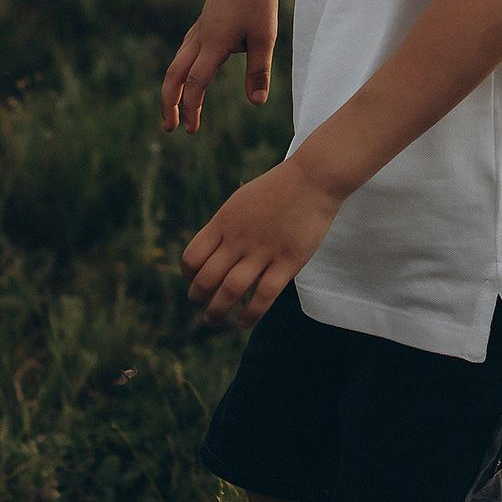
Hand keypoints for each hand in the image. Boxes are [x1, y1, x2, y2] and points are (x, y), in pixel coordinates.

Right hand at [161, 0, 280, 130]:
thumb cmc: (261, 2)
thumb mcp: (265, 39)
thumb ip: (258, 72)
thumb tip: (256, 104)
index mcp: (214, 42)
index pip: (196, 82)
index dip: (191, 107)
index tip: (191, 129)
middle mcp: (201, 36)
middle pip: (175, 74)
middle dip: (169, 102)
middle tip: (169, 127)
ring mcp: (200, 27)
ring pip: (178, 61)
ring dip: (174, 86)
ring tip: (176, 106)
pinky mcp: (204, 20)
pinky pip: (187, 49)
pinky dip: (184, 68)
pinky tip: (192, 74)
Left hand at [180, 156, 344, 328]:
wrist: (313, 178)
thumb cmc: (276, 190)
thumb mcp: (240, 201)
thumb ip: (225, 226)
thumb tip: (211, 251)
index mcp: (224, 222)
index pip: (192, 257)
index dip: (188, 275)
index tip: (193, 282)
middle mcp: (239, 238)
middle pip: (206, 278)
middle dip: (198, 298)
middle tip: (201, 307)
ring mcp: (263, 251)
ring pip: (231, 290)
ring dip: (217, 310)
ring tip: (213, 320)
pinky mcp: (289, 261)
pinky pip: (264, 295)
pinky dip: (250, 313)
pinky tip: (243, 322)